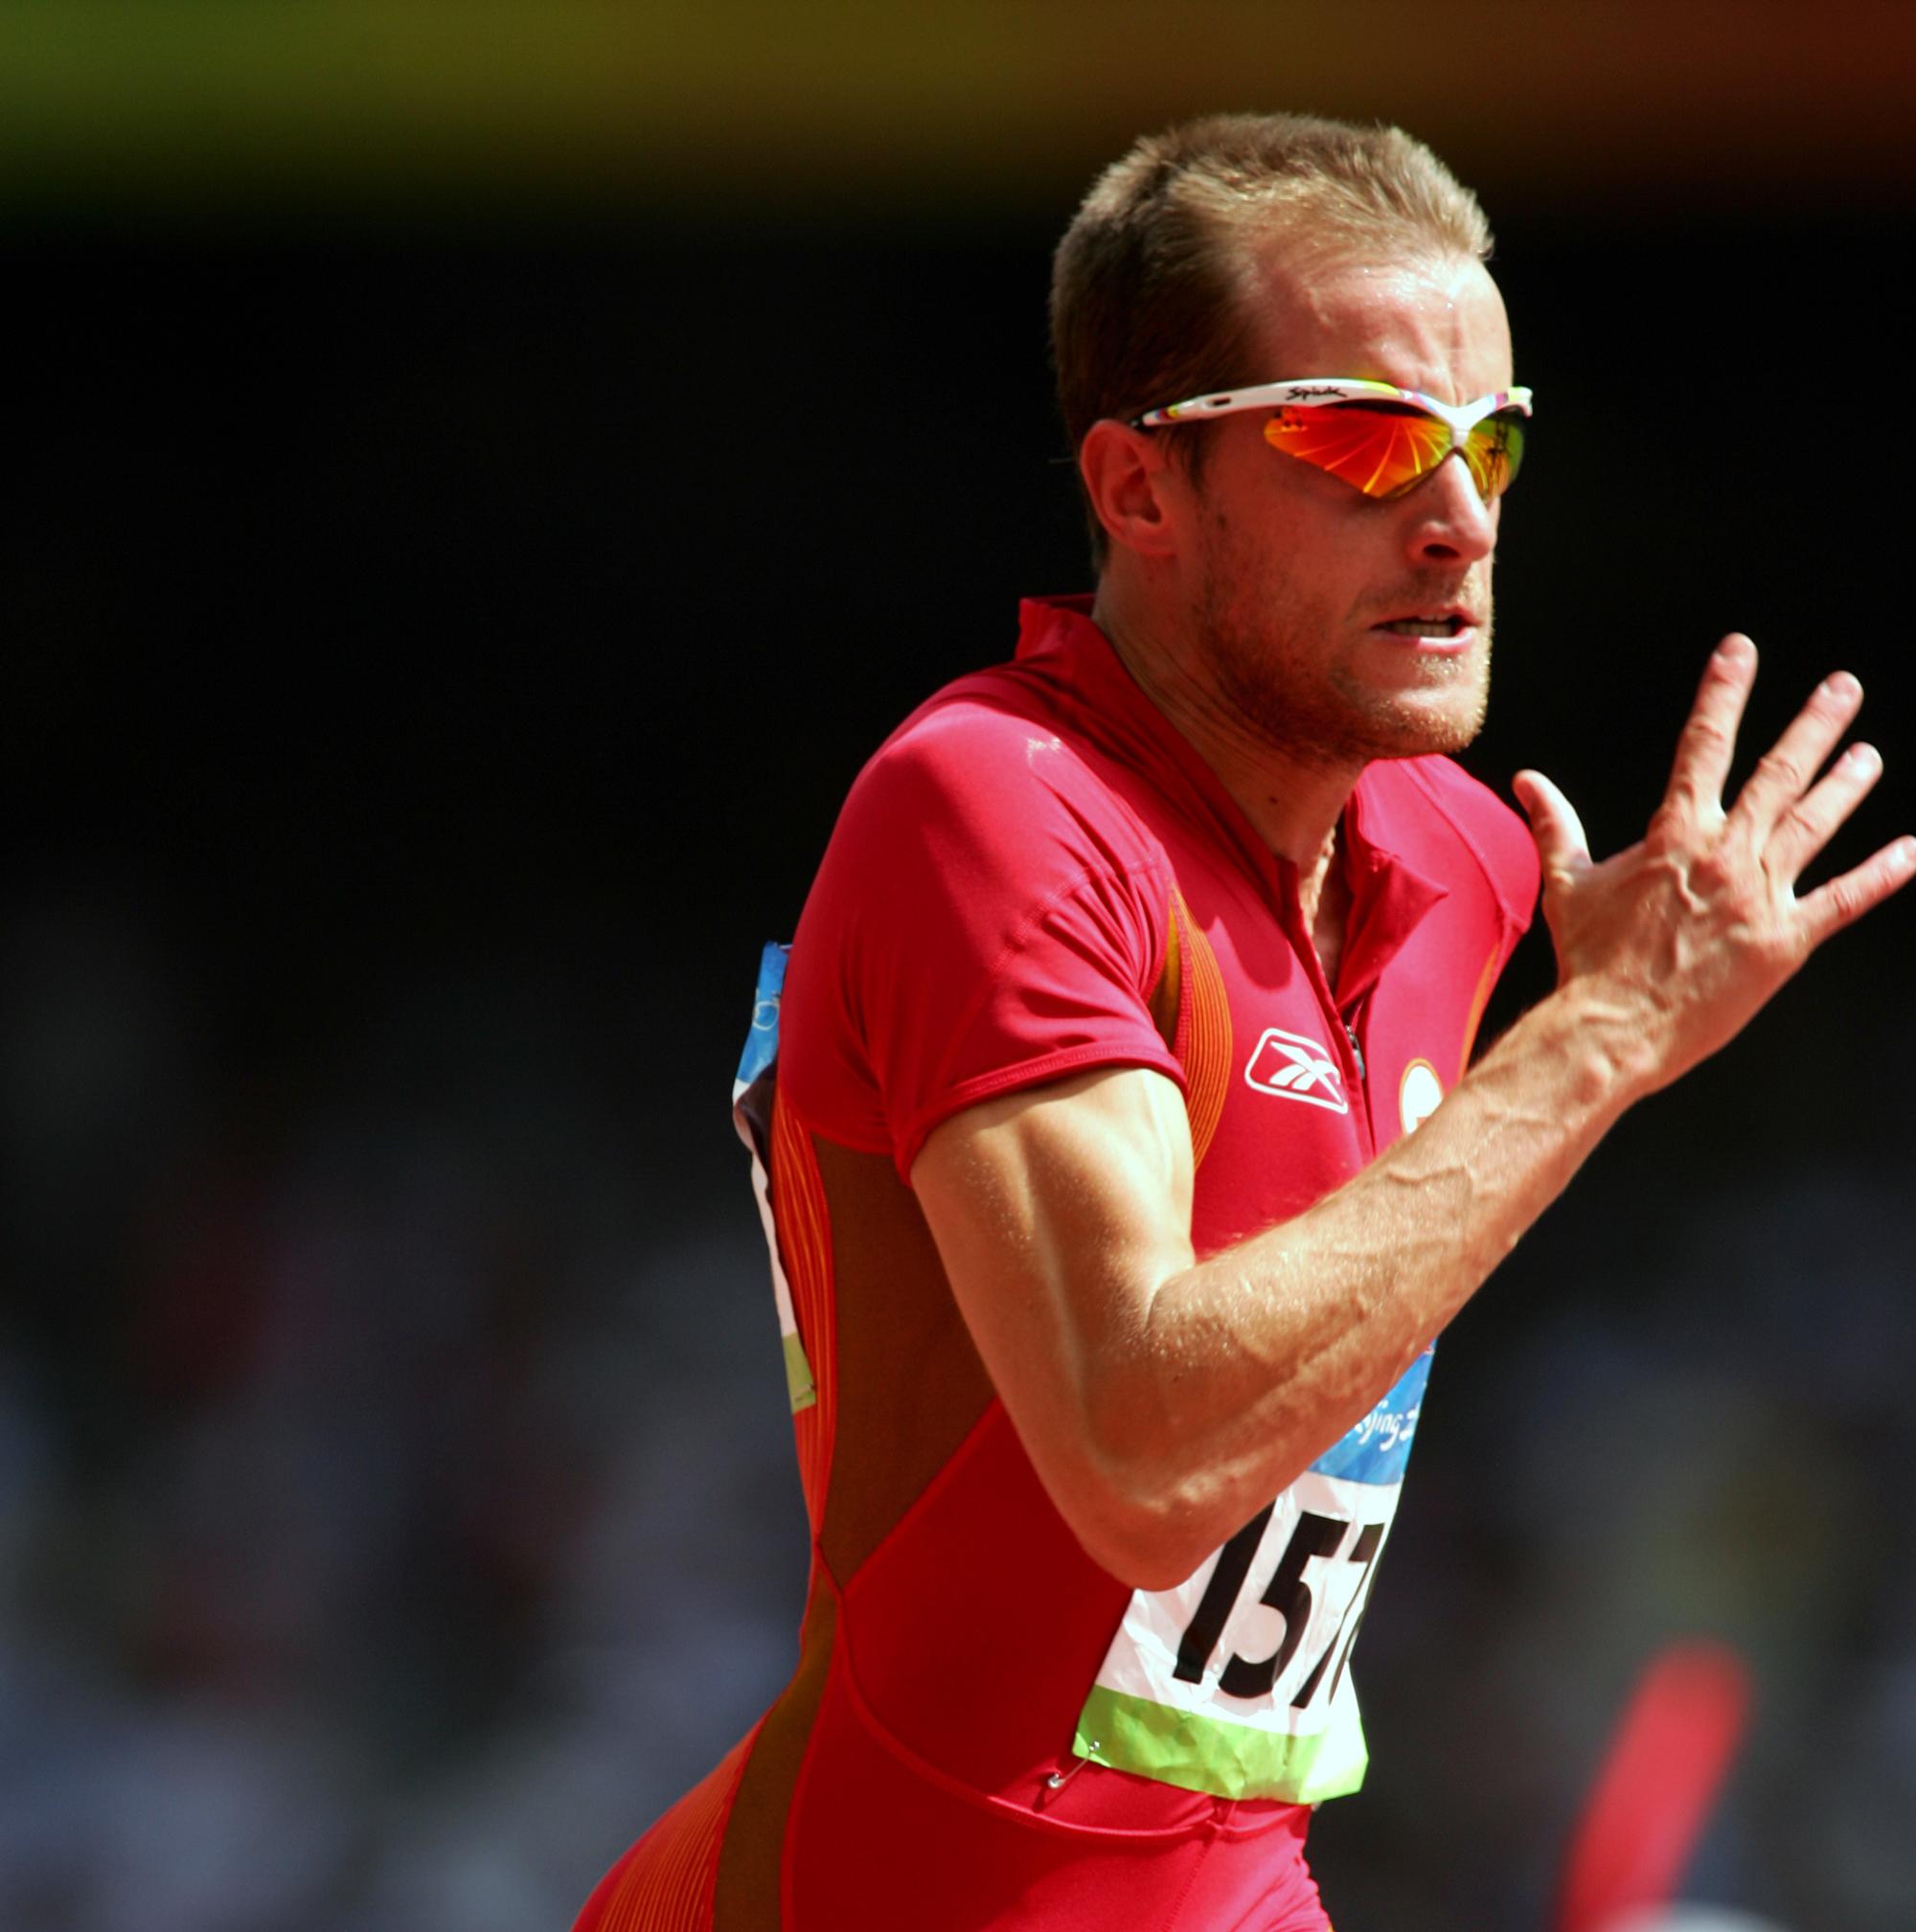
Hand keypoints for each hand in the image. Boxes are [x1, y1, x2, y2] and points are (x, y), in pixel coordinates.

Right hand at [1511, 633, 1915, 1092]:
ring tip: (1867, 755)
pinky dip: (1881, 874)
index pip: (1703, 745)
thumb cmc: (1589, 960)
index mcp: (1674, 835)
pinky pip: (1844, 900)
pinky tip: (1909, 852)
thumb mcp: (1567, 883)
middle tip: (1841, 688)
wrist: (1612, 1027)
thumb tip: (1528, 781)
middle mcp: (1725, 855)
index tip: (1740, 653)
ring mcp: (1760, 896)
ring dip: (1845, 785)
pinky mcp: (1786, 942)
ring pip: (1814, 825)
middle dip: (1813, 726)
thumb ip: (1556, 825)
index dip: (1723, 694)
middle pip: (1778, 775)